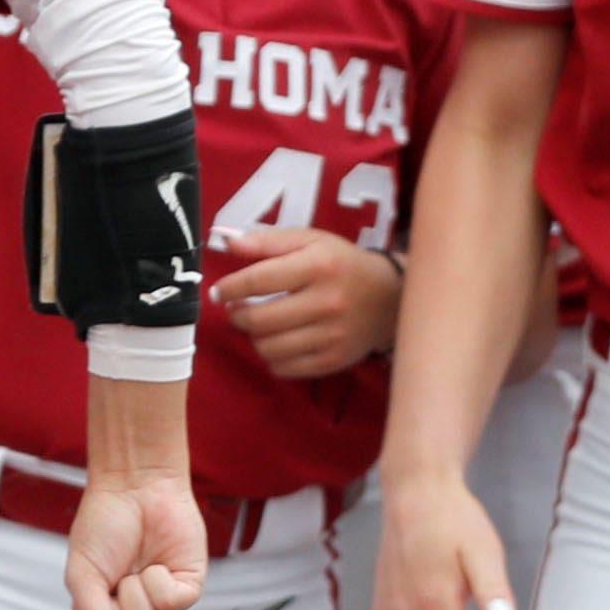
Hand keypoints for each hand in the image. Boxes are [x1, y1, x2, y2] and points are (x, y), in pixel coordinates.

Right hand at [61, 463, 205, 609]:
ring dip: (134, 593)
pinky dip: (158, 583)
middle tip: (109, 583)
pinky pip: (171, 606)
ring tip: (134, 567)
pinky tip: (156, 564)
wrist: (135, 487)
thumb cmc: (105, 526)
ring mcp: (157, 606)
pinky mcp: (185, 591)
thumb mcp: (83, 576)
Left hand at [209, 224, 399, 382]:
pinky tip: (278, 342)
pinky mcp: (334, 360)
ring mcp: (332, 335)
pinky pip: (286, 368)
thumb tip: (227, 243)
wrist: (390, 298)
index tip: (219, 291)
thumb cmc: (341, 264)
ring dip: (254, 338)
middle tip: (236, 309)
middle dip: (238, 316)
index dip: (230, 288)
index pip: (259, 280)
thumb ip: (268, 241)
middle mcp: (327, 302)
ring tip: (259, 326)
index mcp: (319, 266)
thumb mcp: (310, 241)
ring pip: (269, 348)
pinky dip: (273, 358)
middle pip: (260, 320)